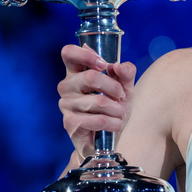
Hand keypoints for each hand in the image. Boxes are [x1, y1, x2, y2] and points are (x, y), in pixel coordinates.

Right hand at [57, 44, 136, 161]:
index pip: (68, 53)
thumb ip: (126, 73)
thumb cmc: (113, 109)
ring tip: (120, 114)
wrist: (109, 139)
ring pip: (99, 101)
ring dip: (117, 110)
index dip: (86, 55)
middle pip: (91, 77)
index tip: (103, 65)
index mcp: (76, 73)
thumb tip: (119, 66)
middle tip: (121, 96)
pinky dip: (113, 123)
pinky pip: (99, 120)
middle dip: (114, 88)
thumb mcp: (125, 88)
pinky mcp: (70, 123)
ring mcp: (66, 104)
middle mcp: (67, 86)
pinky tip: (114, 125)